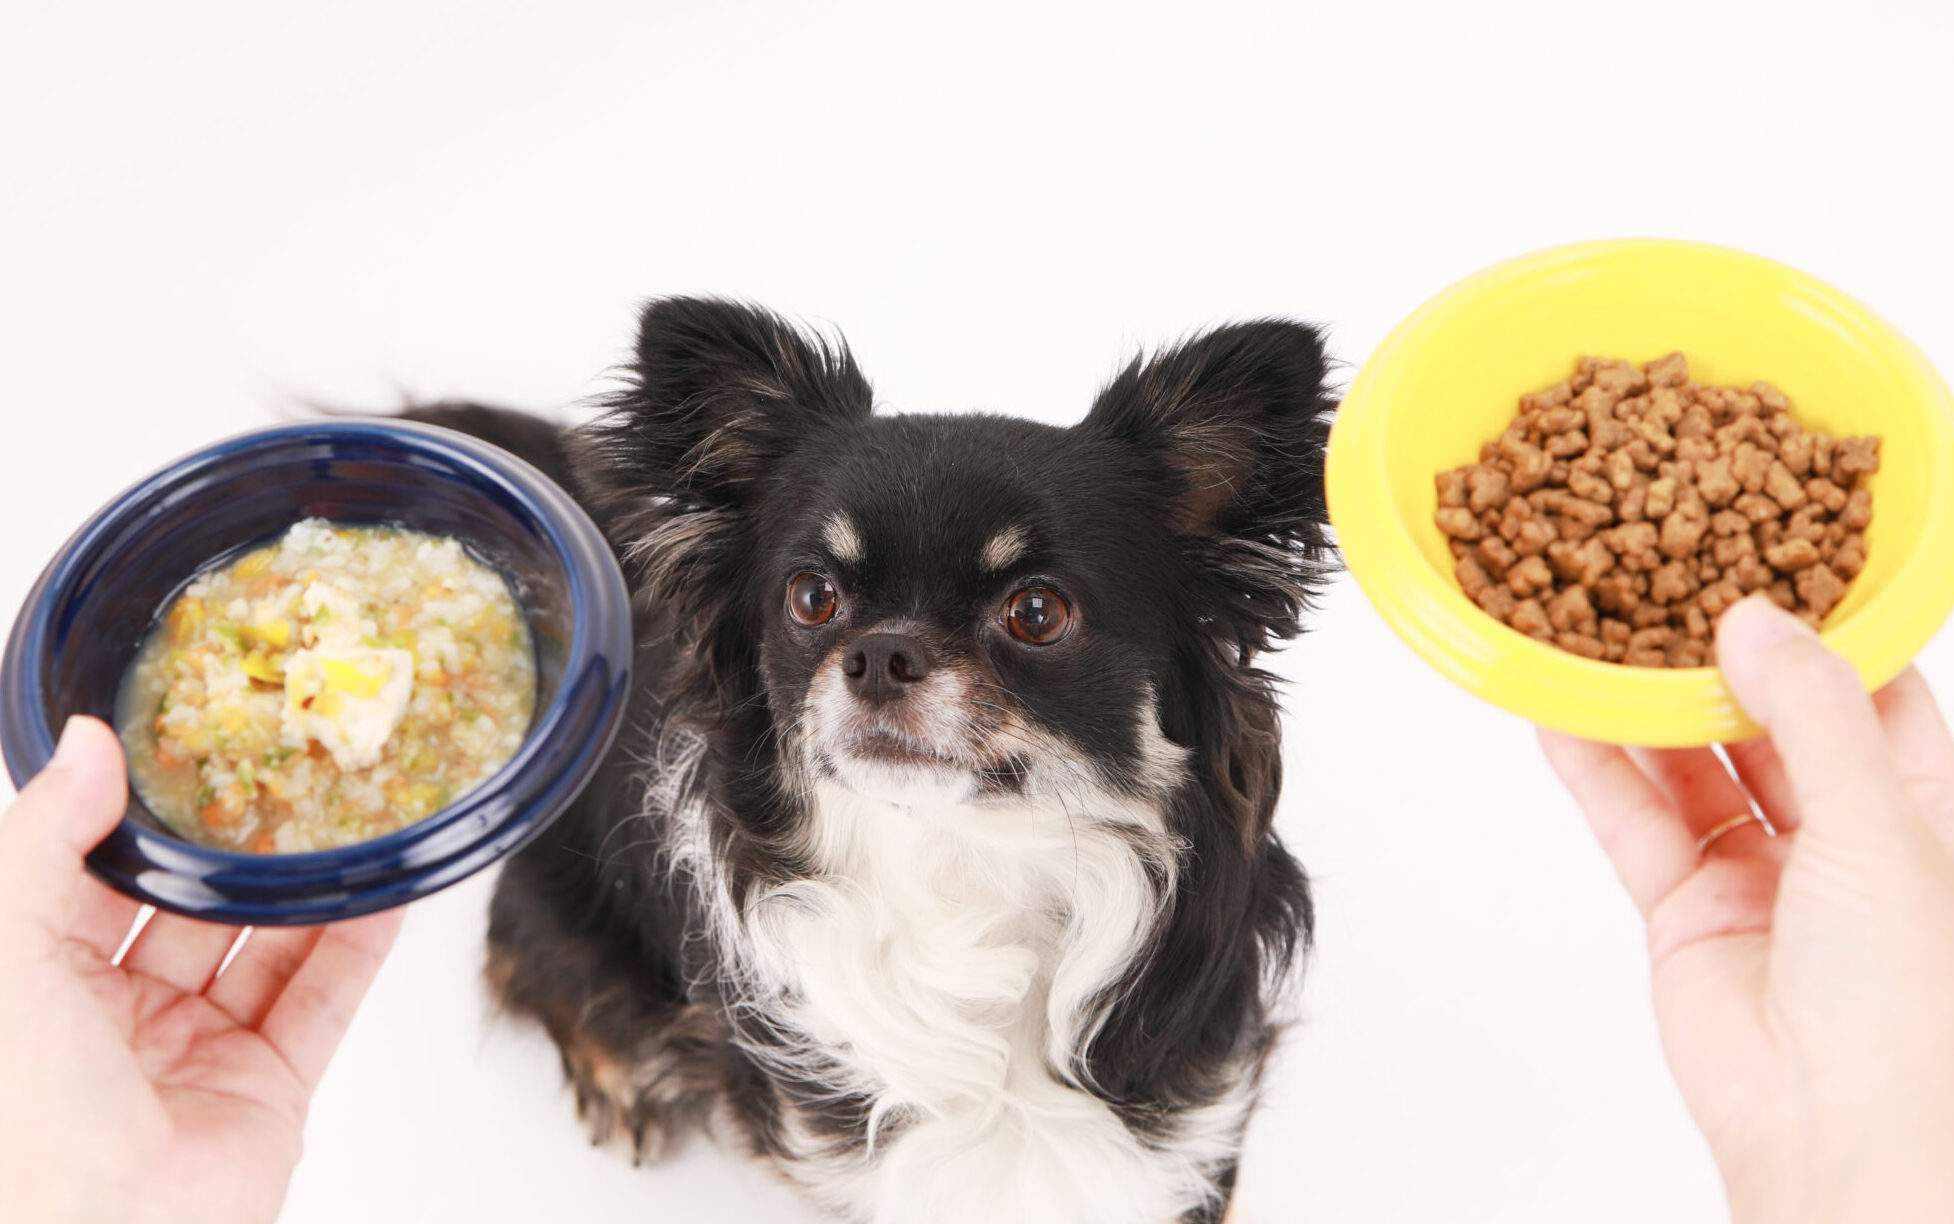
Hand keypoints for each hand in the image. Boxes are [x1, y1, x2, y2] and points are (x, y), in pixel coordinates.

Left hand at [0, 717, 401, 1223]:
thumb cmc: (26, 1119)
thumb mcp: (7, 953)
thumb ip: (40, 843)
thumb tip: (85, 747)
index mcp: (37, 984)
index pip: (90, 879)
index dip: (134, 819)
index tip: (183, 749)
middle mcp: (115, 1017)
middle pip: (189, 908)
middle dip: (234, 846)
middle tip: (283, 772)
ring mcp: (197, 1051)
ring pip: (263, 946)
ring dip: (305, 886)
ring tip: (348, 814)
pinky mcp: (267, 1086)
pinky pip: (321, 1000)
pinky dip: (358, 945)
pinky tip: (384, 890)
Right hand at [1541, 596, 1953, 1223]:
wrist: (1842, 1128)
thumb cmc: (1910, 996)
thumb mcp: (1880, 821)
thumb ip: (1811, 712)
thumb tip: (1754, 619)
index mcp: (1925, 809)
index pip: (1870, 694)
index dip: (1817, 630)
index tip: (1760, 561)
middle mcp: (1844, 837)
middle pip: (1769, 722)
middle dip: (1715, 661)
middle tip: (1660, 587)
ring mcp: (1761, 873)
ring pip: (1692, 767)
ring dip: (1645, 709)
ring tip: (1594, 636)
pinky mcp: (1687, 911)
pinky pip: (1635, 822)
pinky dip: (1596, 771)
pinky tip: (1560, 718)